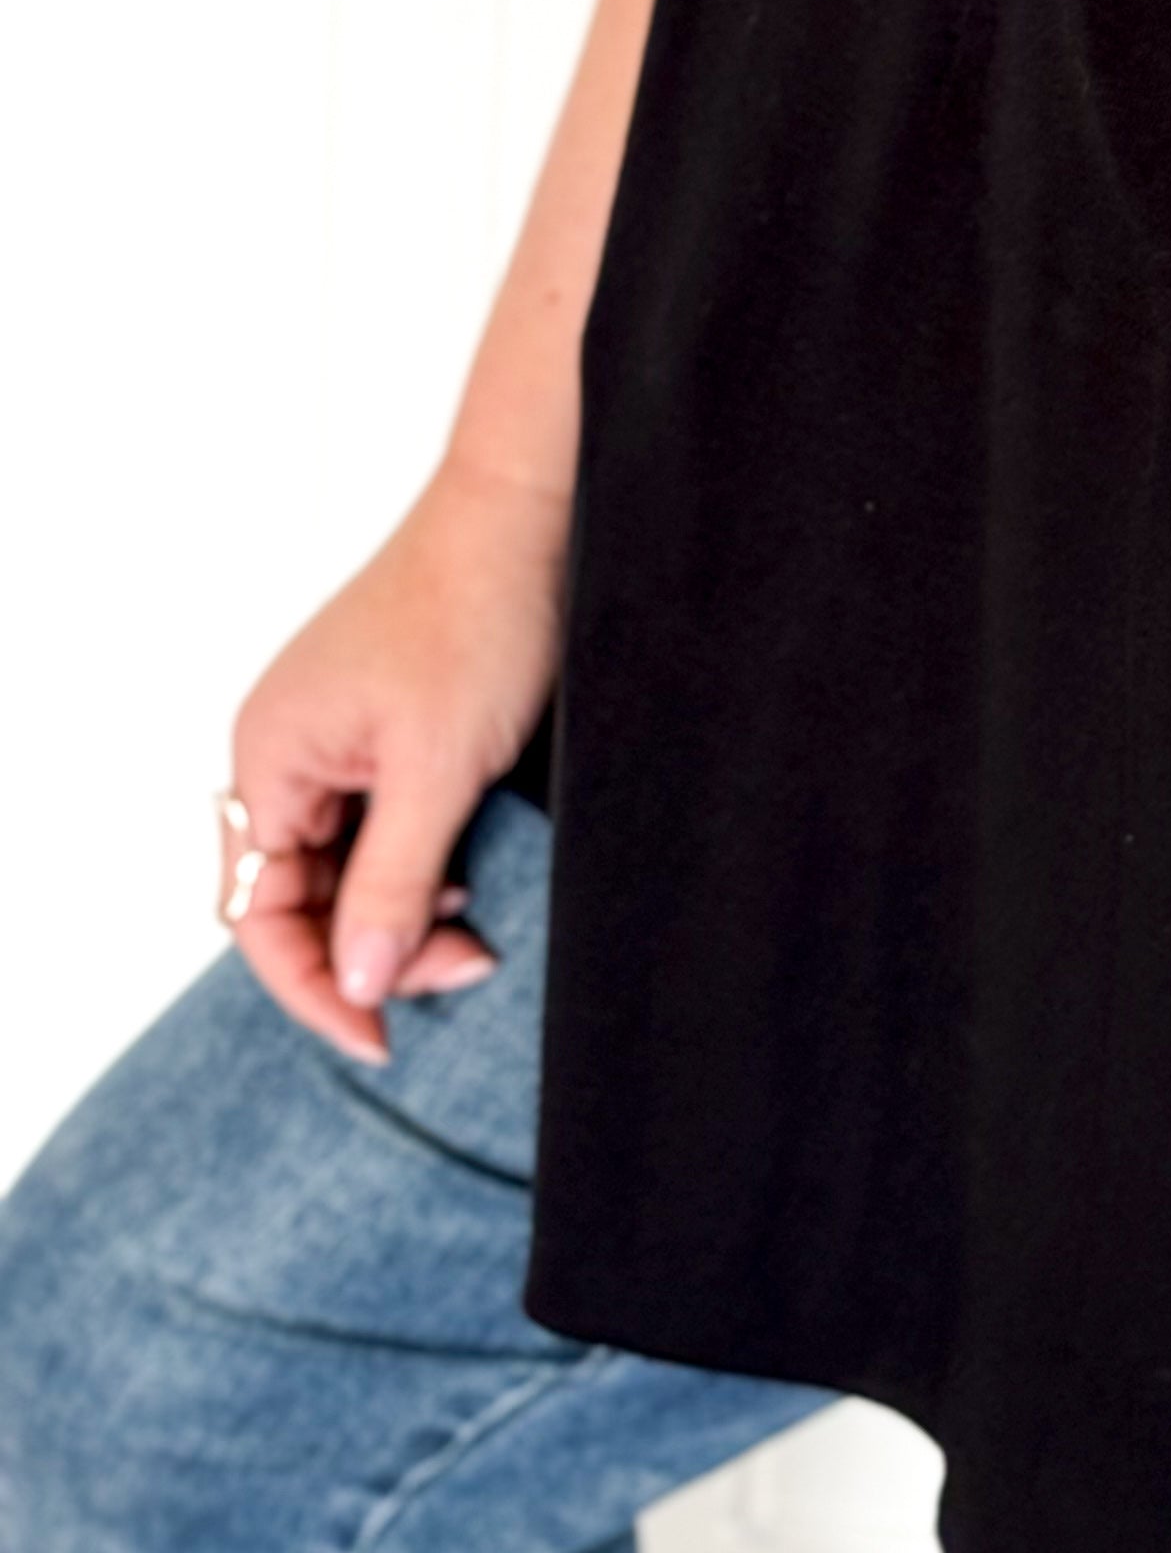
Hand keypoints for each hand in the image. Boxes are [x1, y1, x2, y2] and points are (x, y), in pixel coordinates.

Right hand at [221, 459, 569, 1063]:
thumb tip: (355, 980)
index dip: (316, 987)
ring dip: (400, 912)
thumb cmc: (476, 614)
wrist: (528, 513)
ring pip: (344, 869)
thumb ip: (393, 881)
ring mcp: (333, 739)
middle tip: (463, 969)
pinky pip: (378, 827)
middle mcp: (284, 753)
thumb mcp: (437, 769)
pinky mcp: (383, 730)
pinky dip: (418, 867)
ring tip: (473, 930)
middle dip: (372, 951)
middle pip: (301, 899)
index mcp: (269, 760)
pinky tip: (468, 879)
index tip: (381, 1039)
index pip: (261, 915)